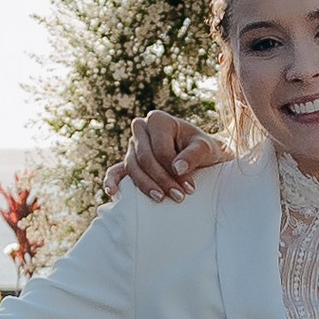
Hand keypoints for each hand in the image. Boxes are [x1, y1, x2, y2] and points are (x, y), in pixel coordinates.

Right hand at [115, 111, 233, 203]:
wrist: (201, 155)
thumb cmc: (203, 149)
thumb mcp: (206, 148)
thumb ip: (193, 155)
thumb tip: (177, 169)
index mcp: (158, 120)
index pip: (160, 149)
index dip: (173, 170)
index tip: (189, 187)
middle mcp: (141, 129)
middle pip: (145, 158)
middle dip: (161, 180)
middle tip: (179, 197)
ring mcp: (133, 145)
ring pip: (133, 167)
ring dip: (145, 185)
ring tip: (161, 199)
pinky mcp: (130, 160)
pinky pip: (116, 170)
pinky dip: (112, 181)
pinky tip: (113, 193)